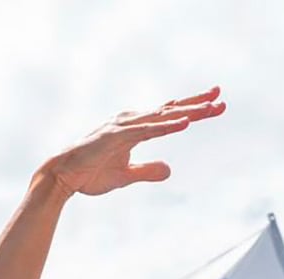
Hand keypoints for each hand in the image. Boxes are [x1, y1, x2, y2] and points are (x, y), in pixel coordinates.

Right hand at [40, 88, 225, 198]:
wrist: (62, 176)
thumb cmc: (90, 173)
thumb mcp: (126, 176)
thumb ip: (148, 171)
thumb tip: (169, 170)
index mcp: (135, 128)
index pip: (169, 116)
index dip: (192, 110)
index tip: (215, 105)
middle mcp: (132, 122)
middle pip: (171, 110)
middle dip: (197, 104)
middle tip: (221, 98)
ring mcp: (124, 127)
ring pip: (163, 117)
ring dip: (188, 112)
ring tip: (211, 108)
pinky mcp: (117, 137)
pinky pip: (148, 130)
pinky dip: (167, 126)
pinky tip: (185, 122)